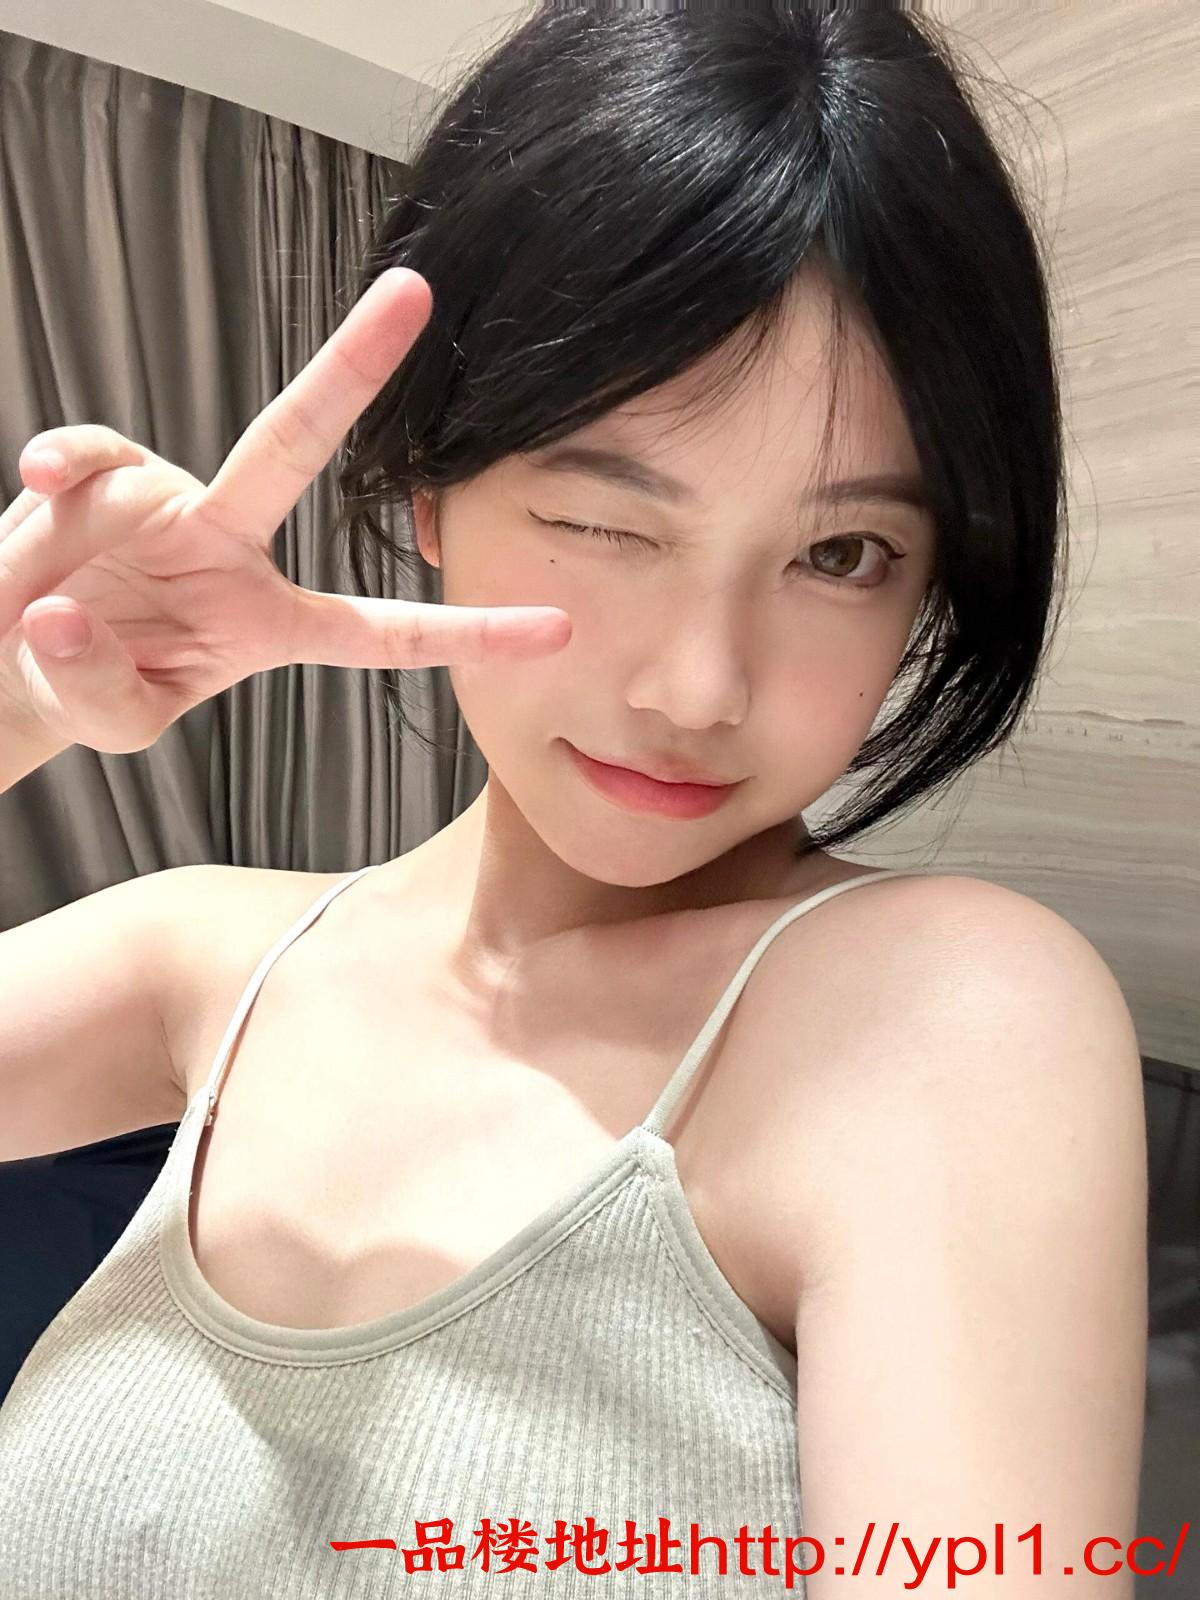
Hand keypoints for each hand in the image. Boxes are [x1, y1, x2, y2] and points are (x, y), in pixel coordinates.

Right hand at [0, 268, 569, 754]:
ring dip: (76, 544)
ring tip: (40, 611)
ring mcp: (172, 503)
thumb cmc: (91, 683)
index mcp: (272, 623)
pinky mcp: (104, 476)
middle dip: (351, 367)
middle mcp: (234, 547)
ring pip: (147, 486)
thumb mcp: (113, 718)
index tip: (556, 630)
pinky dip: (60, 469)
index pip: (383, 633)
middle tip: (412, 291)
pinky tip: (31, 488)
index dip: (468, 634)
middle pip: (299, 446)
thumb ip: (101, 689)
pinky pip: (86, 456)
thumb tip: (68, 614)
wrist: (16, 652)